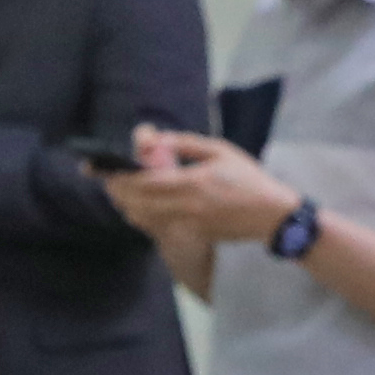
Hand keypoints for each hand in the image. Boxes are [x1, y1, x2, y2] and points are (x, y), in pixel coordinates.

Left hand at [101, 123, 301, 248]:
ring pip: (142, 218)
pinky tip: (140, 206)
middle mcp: (185, 207)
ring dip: (127, 204)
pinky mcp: (190, 235)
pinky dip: (142, 216)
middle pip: (136, 203)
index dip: (119, 177)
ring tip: (120, 191)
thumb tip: (156, 140)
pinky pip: (156, 227)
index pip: (144, 182)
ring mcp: (186, 224)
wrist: (270, 215)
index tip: (104, 169)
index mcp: (192, 182)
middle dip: (117, 191)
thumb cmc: (247, 178)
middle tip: (108, 179)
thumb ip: (186, 144)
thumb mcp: (220, 151)